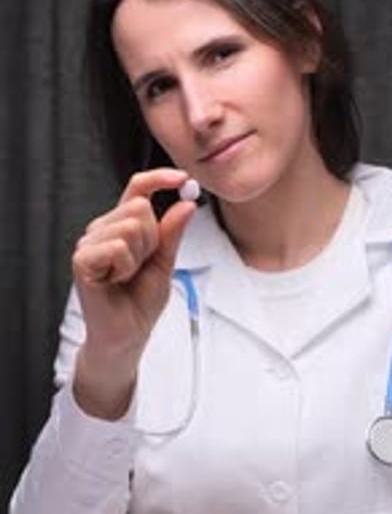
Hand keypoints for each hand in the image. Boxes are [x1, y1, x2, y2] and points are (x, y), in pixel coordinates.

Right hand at [72, 168, 196, 417]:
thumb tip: (186, 203)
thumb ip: (172, 233)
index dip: (159, 178)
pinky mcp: (82, 260)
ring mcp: (89, 243)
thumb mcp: (165, 263)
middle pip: (139, 208)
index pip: (137, 188)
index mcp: (121, 225)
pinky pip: (116, 246)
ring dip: (139, 256)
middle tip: (141, 266)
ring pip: (129, 226)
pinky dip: (125, 266)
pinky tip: (116, 281)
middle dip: (152, 239)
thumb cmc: (140, 301)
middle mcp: (102, 229)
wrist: (128, 335)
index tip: (182, 179)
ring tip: (127, 276)